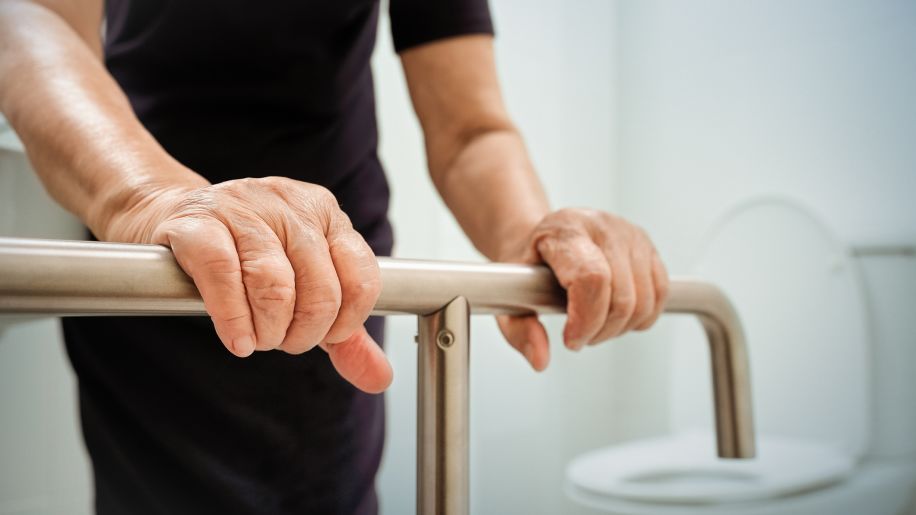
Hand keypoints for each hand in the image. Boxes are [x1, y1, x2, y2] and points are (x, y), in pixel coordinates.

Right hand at [103, 176, 391, 392]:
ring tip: (257, 340)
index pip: (361, 277)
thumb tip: (380, 379)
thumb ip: (343, 334)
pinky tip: (237, 340)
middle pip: (320, 288)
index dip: (345, 322)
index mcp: (326, 214)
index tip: (323, 337)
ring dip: (268, 330)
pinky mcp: (197, 222)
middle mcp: (290, 205)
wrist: (169, 217)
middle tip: (281, 342)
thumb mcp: (303, 290)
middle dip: (303, 333)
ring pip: (274, 284)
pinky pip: (223, 275)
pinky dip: (233, 319)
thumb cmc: (243, 257)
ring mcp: (243, 207)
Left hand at [496, 209, 668, 370]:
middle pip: (622, 297)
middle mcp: (603, 227)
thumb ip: (520, 330)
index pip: (592, 279)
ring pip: (644, 301)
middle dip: (600, 331)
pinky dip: (641, 317)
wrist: (544, 237)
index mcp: (566, 230)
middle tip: (579, 335)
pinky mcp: (649, 247)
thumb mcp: (507, 295)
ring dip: (621, 327)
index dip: (586, 319)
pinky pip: (660, 295)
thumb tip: (541, 360)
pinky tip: (615, 315)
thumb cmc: (528, 263)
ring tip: (594, 323)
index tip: (571, 338)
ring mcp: (631, 235)